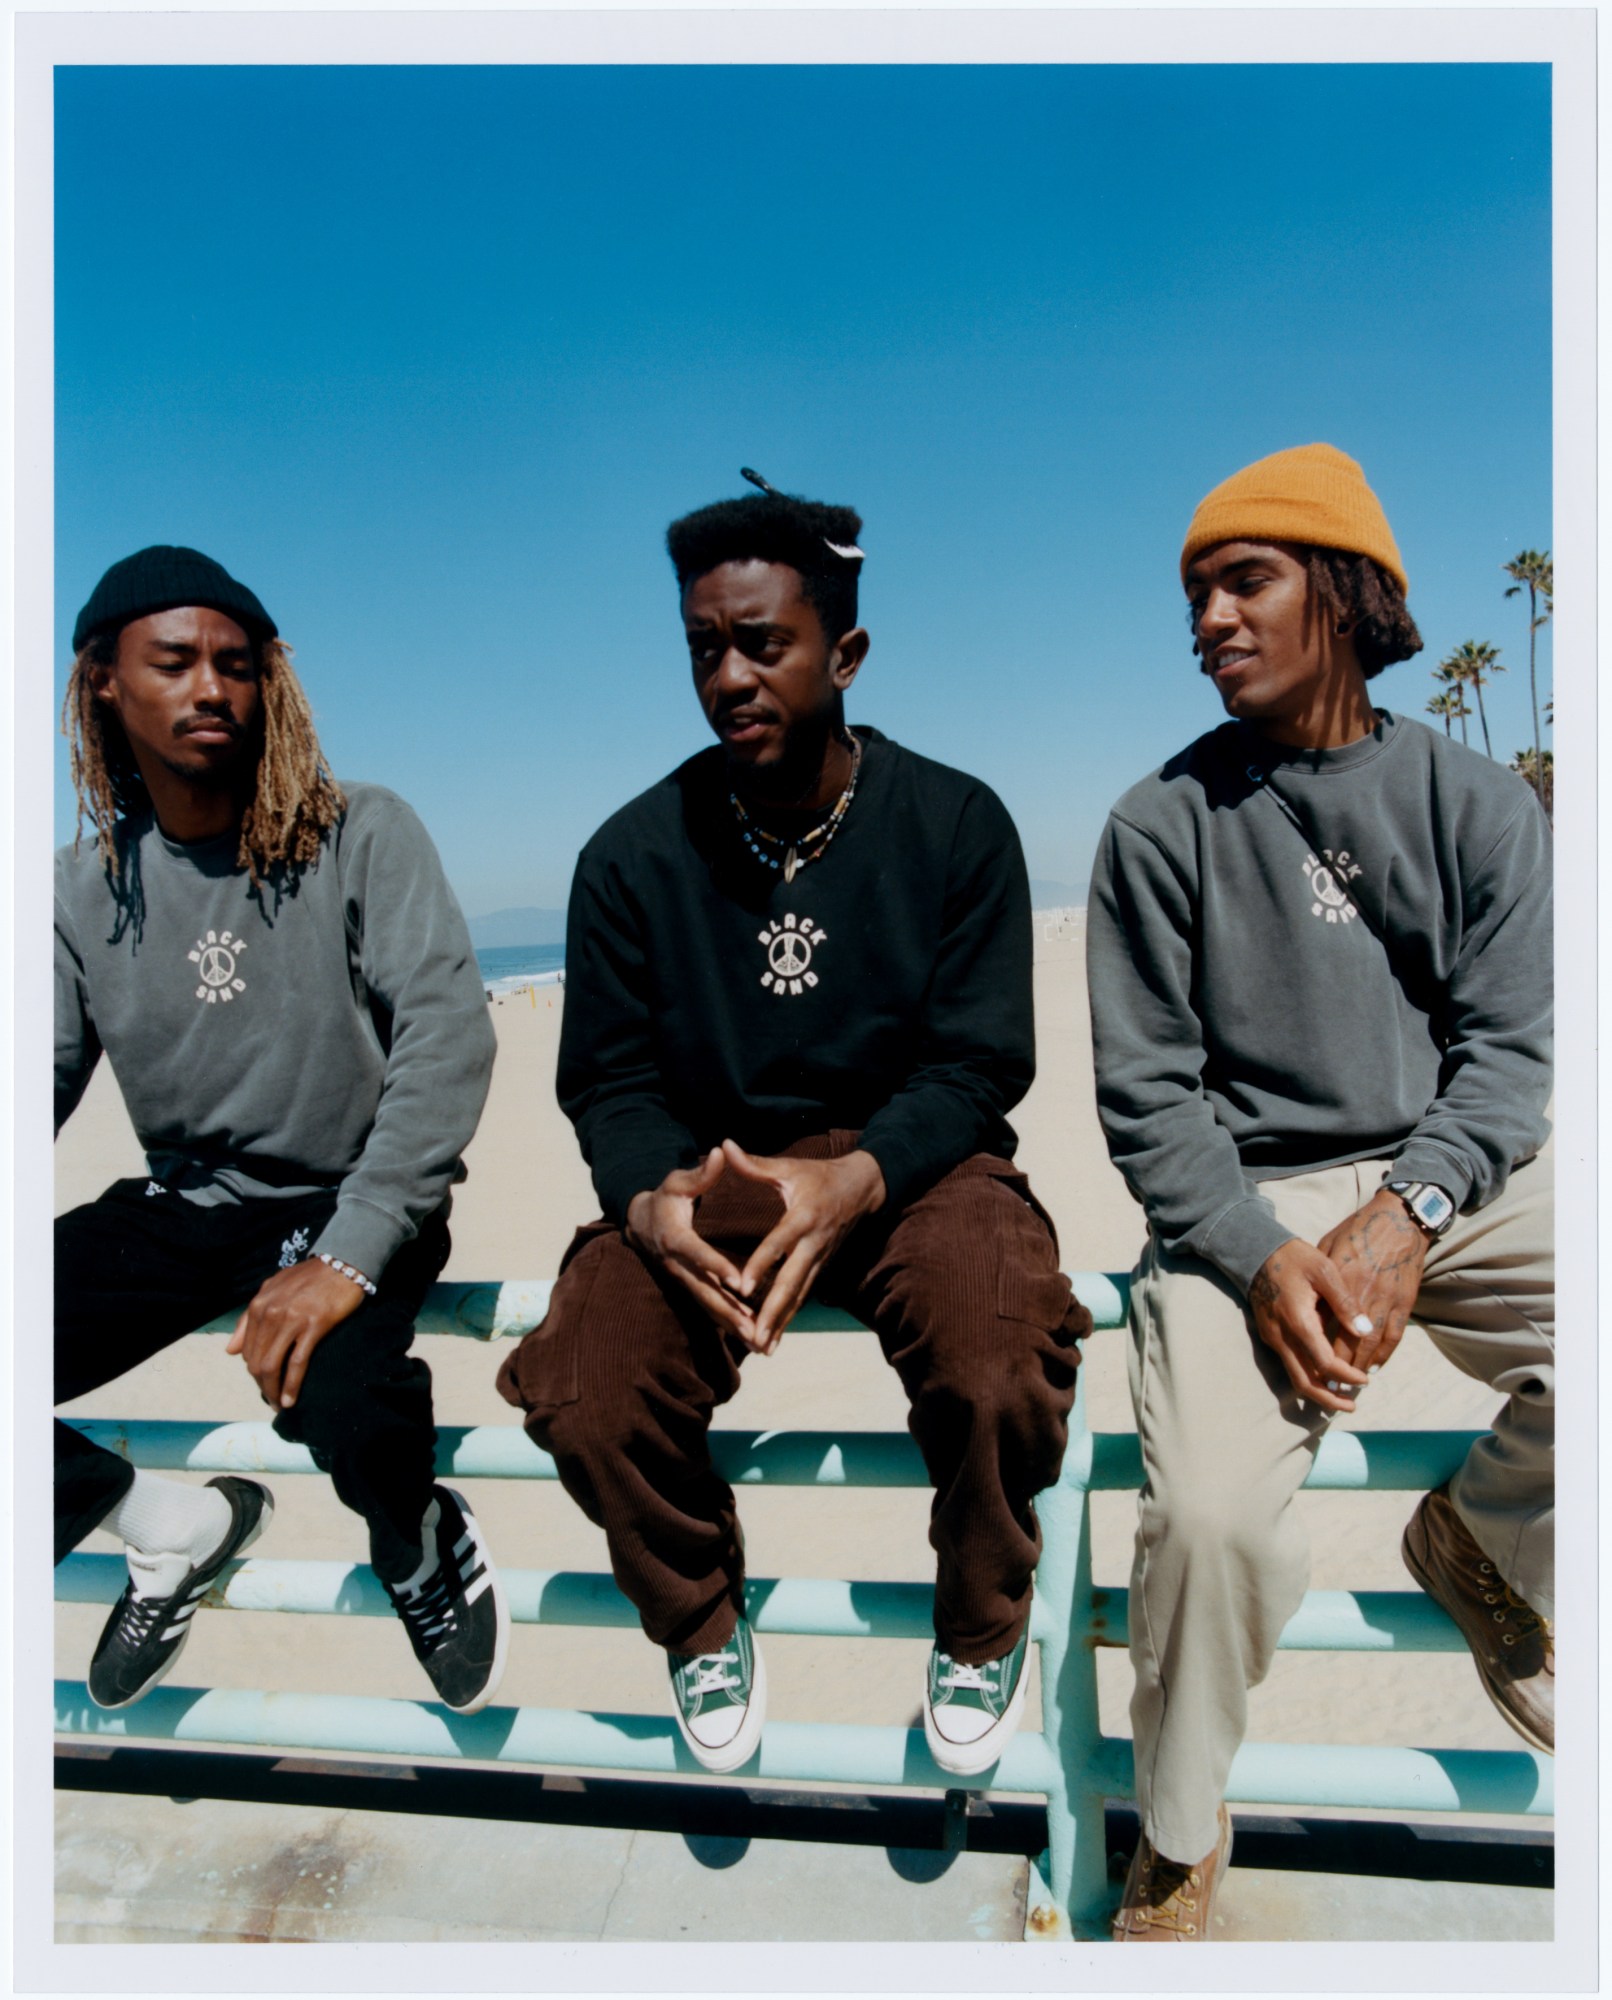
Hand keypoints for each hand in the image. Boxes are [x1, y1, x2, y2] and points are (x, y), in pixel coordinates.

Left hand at [226, 1258, 367, 1409]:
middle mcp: (270, 1313)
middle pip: (257, 1362)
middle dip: (263, 1386)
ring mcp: (291, 1320)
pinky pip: (297, 1362)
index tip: (265, 1384)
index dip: (254, 1373)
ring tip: (280, 1405)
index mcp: (258, 1305)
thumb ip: (249, 1319)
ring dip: (274, 1391)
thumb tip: (231, 1351)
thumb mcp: (272, 1291)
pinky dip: (291, 1385)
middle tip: (272, 1400)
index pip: (248, 1350)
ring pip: (273, 1366)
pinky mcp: (313, 1326)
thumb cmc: (309, 1278)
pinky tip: (291, 1399)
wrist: (342, 1263)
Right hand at [625, 1149, 755, 1341]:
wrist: (640, 1221)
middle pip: (704, 1291)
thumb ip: (702, 1172)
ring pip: (708, 1306)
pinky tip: (751, 1337)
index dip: (716, 1266)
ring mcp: (682, 1279)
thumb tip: (720, 1152)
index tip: (738, 1280)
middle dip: (729, 1311)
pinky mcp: (689, 1287)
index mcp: (675, 1236)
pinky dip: (729, 1323)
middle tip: (754, 1327)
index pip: (697, 1254)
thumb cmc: (665, 1197)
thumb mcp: (677, 1181)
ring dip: (732, 1325)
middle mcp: (677, 1264)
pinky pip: (710, 1307)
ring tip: (758, 1342)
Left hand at [724, 1141, 886, 1354]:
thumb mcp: (790, 1166)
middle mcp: (813, 1243)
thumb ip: (755, 1163)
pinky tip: (775, 1340)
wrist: (864, 1187)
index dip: (761, 1265)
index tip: (741, 1288)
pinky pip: (804, 1296)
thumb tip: (724, 1146)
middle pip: (792, 1281)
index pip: (779, 1243)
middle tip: (753, 1337)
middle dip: (773, 1312)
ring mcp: (820, 1259)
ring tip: (762, 1348)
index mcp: (803, 1216)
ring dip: (781, 1323)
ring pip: (799, 1296)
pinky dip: (790, 1318)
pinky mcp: (822, 1267)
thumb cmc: (819, 1175)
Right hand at [1246, 1237, 1370, 1414]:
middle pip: (1305, 1382)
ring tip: (1340, 1398)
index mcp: (1299, 1321)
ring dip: (1318, 1392)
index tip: (1365, 1380)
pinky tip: (1323, 1375)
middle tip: (1352, 1406)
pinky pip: (1289, 1364)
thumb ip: (1346, 1302)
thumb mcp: (1325, 1270)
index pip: (1325, 1363)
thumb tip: (1365, 1331)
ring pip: (1295, 1377)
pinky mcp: (1269, 1335)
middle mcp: (1282, 1336)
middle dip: (1330, 1399)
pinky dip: (1308, 1376)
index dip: (1347, 1376)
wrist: (1255, 1250)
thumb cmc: (1294, 1258)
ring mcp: (1272, 1338)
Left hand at [1315, 1188, 1428, 1386]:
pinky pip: (1395, 1335)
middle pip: (1351, 1342)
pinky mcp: (1405, 1302)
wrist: (1399, 1220)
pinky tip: (1375, 1367)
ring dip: (1362, 1368)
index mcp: (1341, 1280)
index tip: (1311, 1369)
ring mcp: (1387, 1300)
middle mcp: (1364, 1294)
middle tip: (1331, 1388)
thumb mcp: (1328, 1248)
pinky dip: (1385, 1354)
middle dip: (1340, 1369)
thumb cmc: (1357, 1231)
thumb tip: (1308, 1306)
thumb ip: (1320, 1279)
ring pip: (1374, 1344)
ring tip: (1350, 1385)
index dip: (1320, 1350)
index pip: (1328, 1324)